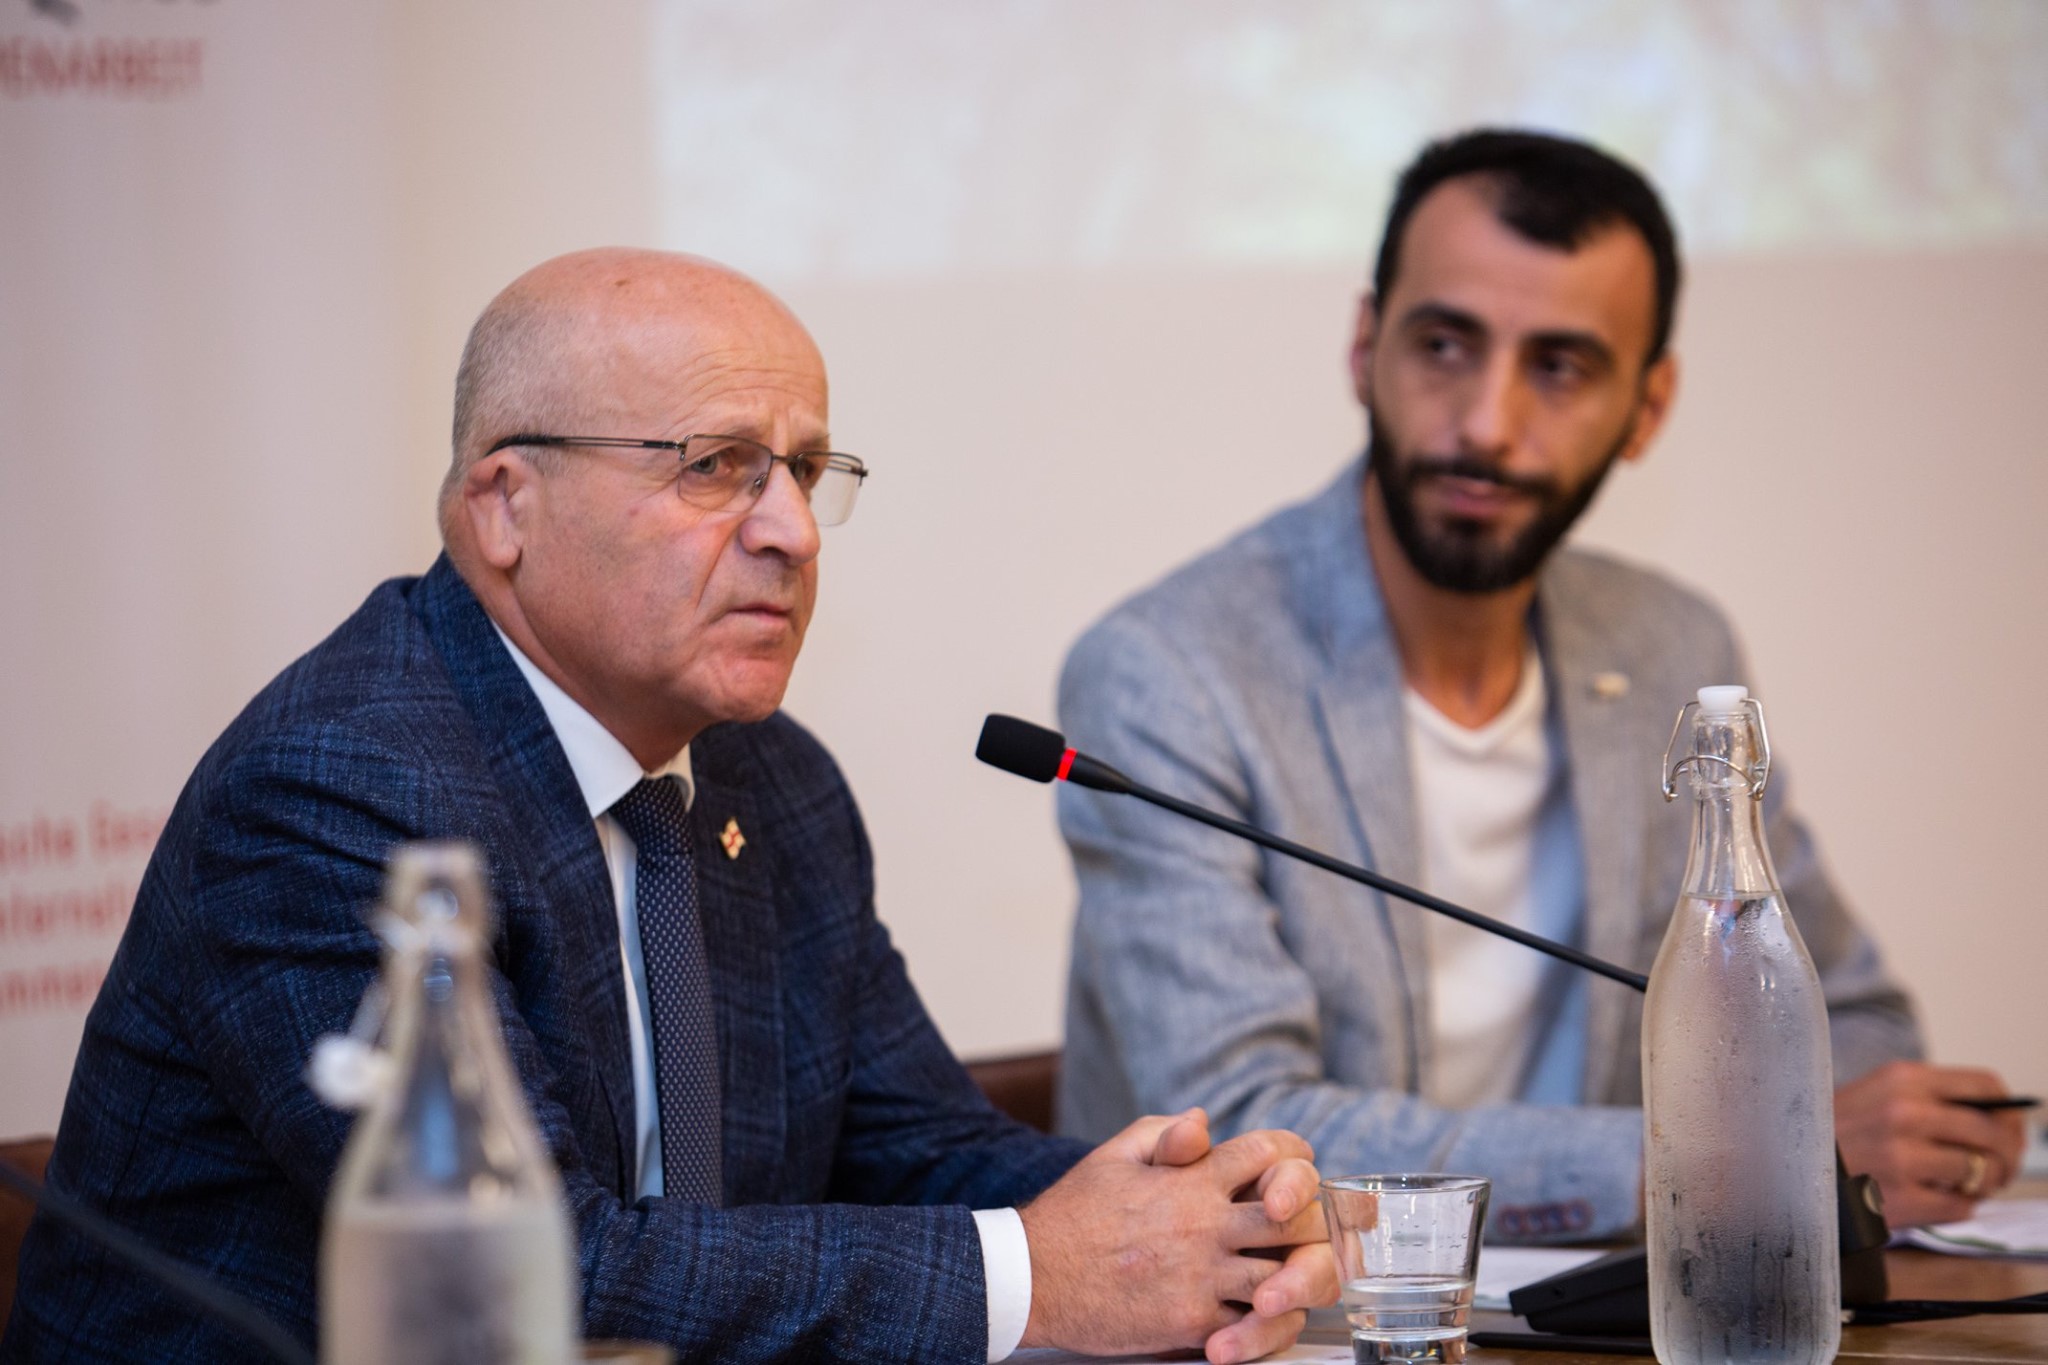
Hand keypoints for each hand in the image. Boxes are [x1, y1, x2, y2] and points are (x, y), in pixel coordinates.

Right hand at [1017, 1110, 1336, 1362]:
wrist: (1033, 1275)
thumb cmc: (1074, 1213)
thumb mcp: (1116, 1154)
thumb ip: (1167, 1132)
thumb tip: (1205, 1122)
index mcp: (1191, 1179)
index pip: (1271, 1153)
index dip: (1292, 1159)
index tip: (1292, 1175)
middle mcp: (1204, 1224)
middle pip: (1296, 1219)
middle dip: (1311, 1223)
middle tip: (1306, 1233)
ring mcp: (1201, 1276)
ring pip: (1284, 1277)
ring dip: (1297, 1279)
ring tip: (1294, 1278)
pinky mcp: (1191, 1323)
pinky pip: (1254, 1327)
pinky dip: (1269, 1325)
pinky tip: (1266, 1316)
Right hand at [1834, 1061, 2027, 1227]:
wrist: (1781, 1165)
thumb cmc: (1833, 1131)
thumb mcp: (1875, 1094)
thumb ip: (1928, 1098)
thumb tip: (1997, 1118)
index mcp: (1902, 1078)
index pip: (1985, 1086)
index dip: (2007, 1111)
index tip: (2006, 1128)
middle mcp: (1905, 1113)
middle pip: (1993, 1133)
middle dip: (2006, 1156)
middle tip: (1996, 1168)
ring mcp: (1903, 1157)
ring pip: (1981, 1172)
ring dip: (1981, 1185)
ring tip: (1962, 1185)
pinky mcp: (1901, 1199)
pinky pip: (1960, 1208)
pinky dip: (1955, 1208)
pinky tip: (1932, 1199)